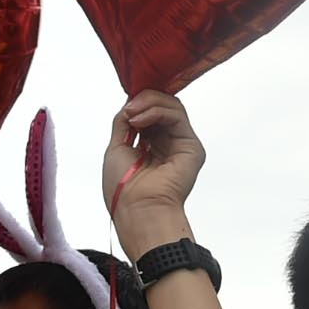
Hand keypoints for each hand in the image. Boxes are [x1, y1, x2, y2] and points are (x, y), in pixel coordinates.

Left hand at [105, 91, 203, 248]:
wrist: (136, 208)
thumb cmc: (123, 188)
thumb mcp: (116, 147)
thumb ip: (124, 122)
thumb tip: (129, 104)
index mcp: (150, 146)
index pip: (150, 113)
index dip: (138, 103)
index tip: (125, 106)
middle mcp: (167, 144)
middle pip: (162, 106)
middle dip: (143, 100)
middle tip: (129, 109)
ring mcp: (180, 144)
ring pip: (172, 106)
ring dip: (149, 103)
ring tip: (133, 115)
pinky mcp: (191, 146)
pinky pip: (177, 115)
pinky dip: (157, 111)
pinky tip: (140, 120)